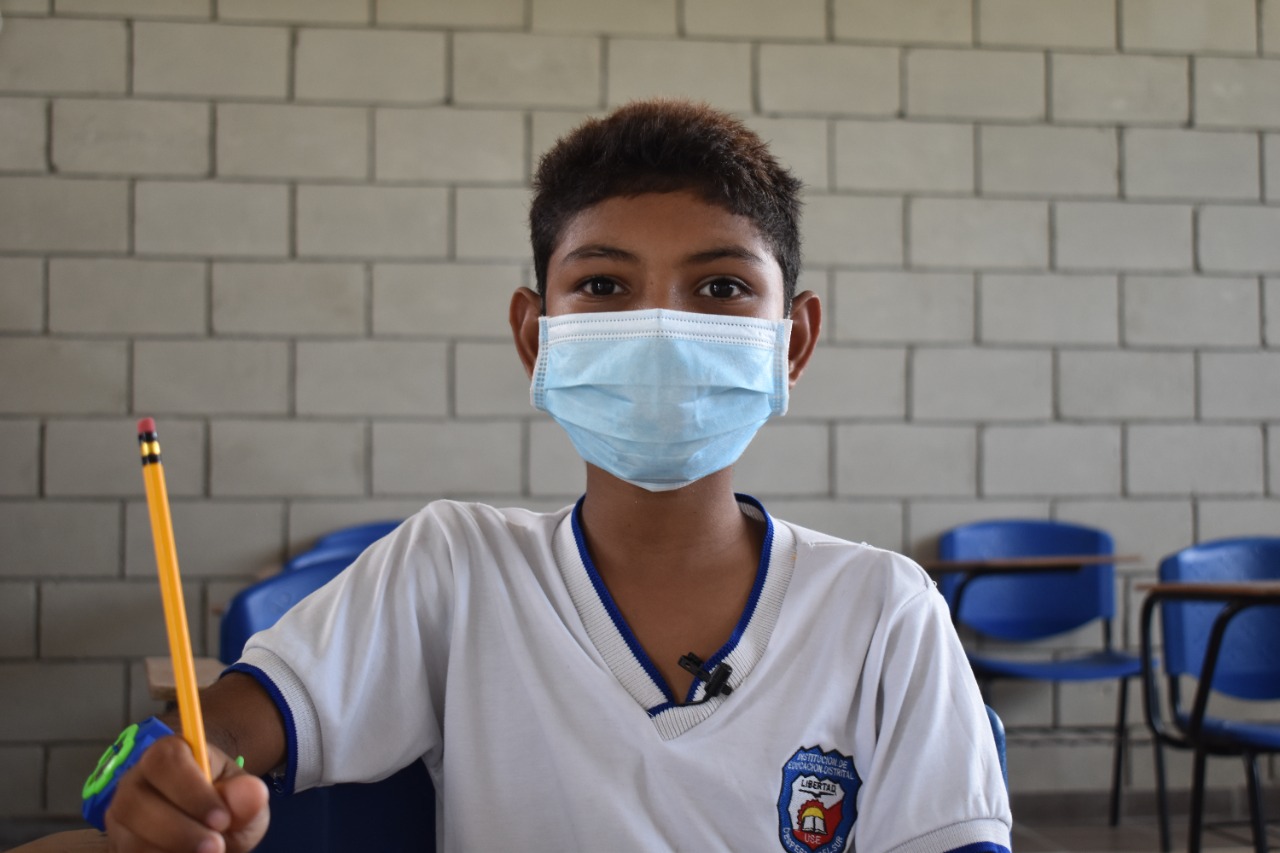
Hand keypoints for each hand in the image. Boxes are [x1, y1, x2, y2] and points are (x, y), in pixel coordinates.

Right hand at [104, 736, 268, 852]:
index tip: (222, 820)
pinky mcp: (118, 848)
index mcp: (168, 755)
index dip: (191, 792)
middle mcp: (134, 783)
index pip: (165, 762)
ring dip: (168, 851)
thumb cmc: (225, 804)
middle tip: (215, 847)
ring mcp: (120, 820)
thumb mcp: (245, 797)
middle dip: (178, 831)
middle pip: (135, 803)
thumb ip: (248, 796)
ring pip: (128, 839)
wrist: (207, 826)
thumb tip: (252, 792)